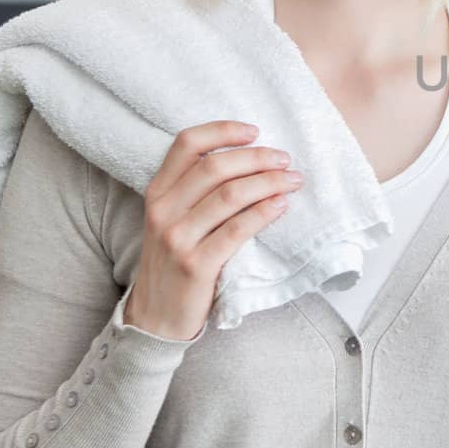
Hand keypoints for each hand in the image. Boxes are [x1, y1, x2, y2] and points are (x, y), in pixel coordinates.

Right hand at [123, 121, 302, 340]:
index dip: (223, 130)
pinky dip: (264, 213)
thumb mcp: (172, 219)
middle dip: (257, 157)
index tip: (254, 131)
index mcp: (157, 192)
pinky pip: (237, 230)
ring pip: (231, 195)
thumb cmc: (174, 261)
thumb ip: (195, 190)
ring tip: (292, 181)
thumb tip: (248, 160)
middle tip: (285, 159)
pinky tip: (282, 206)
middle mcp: (163, 210)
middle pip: (216, 166)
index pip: (186, 144)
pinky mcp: (196, 265)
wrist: (156, 316)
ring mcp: (178, 238)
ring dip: (269, 182)